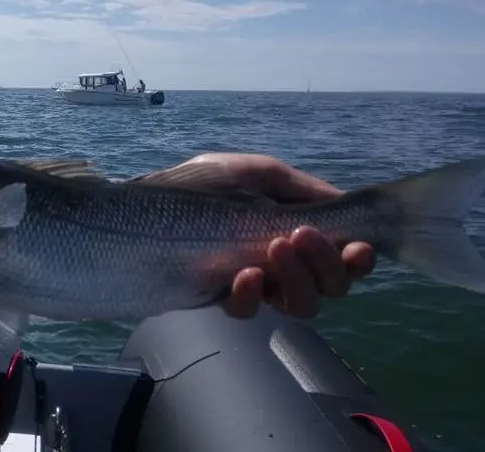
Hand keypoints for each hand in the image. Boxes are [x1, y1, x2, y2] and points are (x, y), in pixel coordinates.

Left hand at [157, 153, 375, 319]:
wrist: (124, 217)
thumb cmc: (187, 188)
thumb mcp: (247, 172)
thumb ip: (297, 187)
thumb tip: (345, 202)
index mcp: (289, 227)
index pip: (342, 253)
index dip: (358, 255)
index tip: (360, 246)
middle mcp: (278, 259)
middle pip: (332, 284)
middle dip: (327, 264)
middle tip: (300, 238)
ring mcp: (252, 282)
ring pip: (302, 304)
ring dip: (297, 278)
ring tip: (272, 248)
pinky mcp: (221, 300)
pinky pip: (252, 311)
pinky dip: (254, 295)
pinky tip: (243, 275)